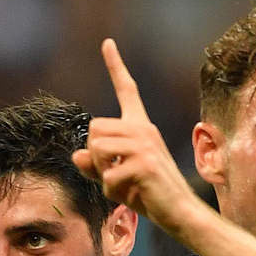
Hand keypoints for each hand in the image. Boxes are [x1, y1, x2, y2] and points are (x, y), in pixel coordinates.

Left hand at [72, 39, 196, 225]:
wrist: (179, 212)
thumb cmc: (148, 195)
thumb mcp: (116, 178)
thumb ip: (95, 165)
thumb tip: (76, 154)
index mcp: (140, 127)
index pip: (127, 90)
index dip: (116, 66)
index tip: (107, 42)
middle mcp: (144, 129)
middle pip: (93, 129)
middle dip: (95, 156)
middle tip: (117, 173)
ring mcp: (145, 145)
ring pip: (96, 150)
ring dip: (103, 174)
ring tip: (126, 183)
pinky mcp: (144, 163)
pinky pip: (107, 176)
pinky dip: (113, 192)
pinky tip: (135, 193)